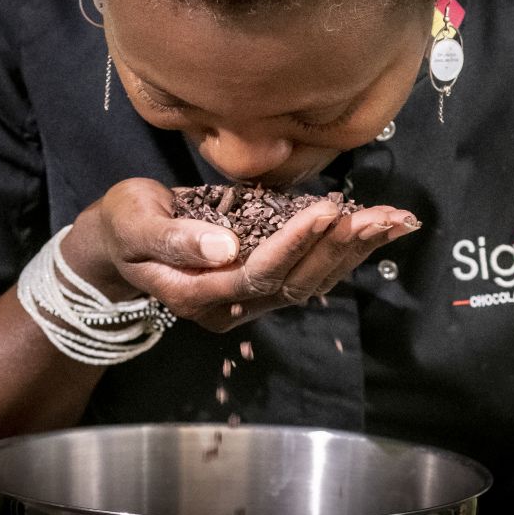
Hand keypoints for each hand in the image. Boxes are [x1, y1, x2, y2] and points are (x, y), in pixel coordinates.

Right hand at [63, 178, 419, 331]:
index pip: (258, 273)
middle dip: (338, 247)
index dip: (295, 244)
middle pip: (294, 283)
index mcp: (198, 294)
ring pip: (310, 281)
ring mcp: (249, 298)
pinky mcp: (263, 283)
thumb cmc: (124, 226)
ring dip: (353, 251)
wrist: (121, 240)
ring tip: (392, 221)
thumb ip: (174, 238)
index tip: (325, 209)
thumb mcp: (135, 223)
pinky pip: (310, 271)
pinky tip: (376, 228)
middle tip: (377, 214)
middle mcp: (230, 305)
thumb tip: (224, 248)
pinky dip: (346, 250)